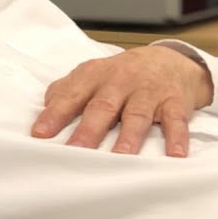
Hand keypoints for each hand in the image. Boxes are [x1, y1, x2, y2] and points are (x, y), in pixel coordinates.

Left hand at [32, 45, 211, 156]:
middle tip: (75, 152)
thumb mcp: (92, 76)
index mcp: (94, 76)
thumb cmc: (122, 75)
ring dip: (128, 138)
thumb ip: (66, 92)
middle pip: (102, 107)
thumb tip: (42, 114)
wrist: (169, 60)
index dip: (55, 114)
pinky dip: (177, 137)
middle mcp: (120, 82)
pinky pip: (175, 120)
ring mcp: (148, 91)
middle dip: (88, 131)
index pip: (71, 95)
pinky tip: (175, 155)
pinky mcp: (174, 101)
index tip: (40, 134)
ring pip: (137, 116)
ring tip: (121, 157)